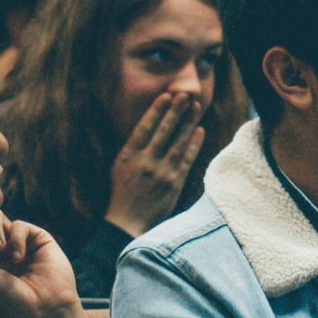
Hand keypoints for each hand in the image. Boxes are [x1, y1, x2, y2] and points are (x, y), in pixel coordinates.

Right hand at [104, 92, 205, 237]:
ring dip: (188, 122)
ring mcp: (161, 173)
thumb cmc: (121, 194)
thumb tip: (145, 128)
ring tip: (196, 106)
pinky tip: (199, 131)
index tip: (165, 96)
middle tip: (185, 94)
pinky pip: (187, 159)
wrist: (127, 223)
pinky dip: (194, 144)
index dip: (156, 110)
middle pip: (164, 131)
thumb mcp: (119, 167)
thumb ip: (132, 149)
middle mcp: (146, 162)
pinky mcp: (174, 184)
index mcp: (129, 156)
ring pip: (178, 142)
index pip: (145, 127)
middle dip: (175, 111)